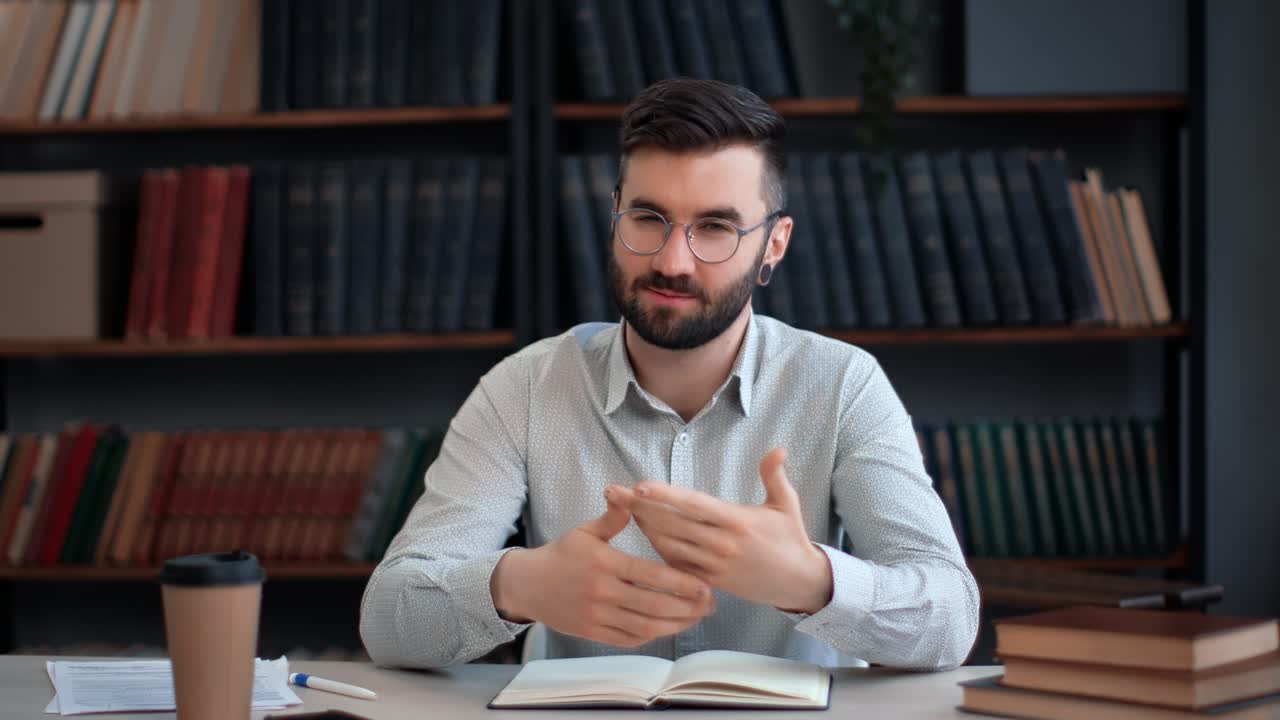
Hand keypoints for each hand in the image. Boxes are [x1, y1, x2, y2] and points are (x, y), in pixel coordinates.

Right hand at [490, 493, 716, 647]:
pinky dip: (652, 636)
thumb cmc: (561, 555)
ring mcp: (597, 616)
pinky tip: (668, 628)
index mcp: (605, 564)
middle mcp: (603, 592)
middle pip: (654, 605)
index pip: (651, 576)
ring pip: (645, 627)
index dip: (682, 583)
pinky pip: (629, 638)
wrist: (528, 585)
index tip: (704, 585)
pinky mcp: (593, 633)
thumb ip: (612, 518)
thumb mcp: (585, 531)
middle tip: (709, 604)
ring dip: (675, 625)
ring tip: (696, 618)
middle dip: (687, 607)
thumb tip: (631, 496)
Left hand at [609, 448, 832, 613]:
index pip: (694, 504)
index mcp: (736, 520)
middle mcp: (722, 543)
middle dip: (641, 507)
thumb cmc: (791, 539)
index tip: (639, 486)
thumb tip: (778, 448)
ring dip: (645, 527)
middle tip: (614, 493)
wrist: (799, 583)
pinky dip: (659, 551)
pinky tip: (644, 536)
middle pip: (673, 523)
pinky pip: (678, 567)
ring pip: (669, 546)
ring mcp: (714, 565)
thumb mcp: (786, 504)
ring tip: (623, 509)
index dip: (665, 495)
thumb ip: (774, 476)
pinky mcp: (711, 582)